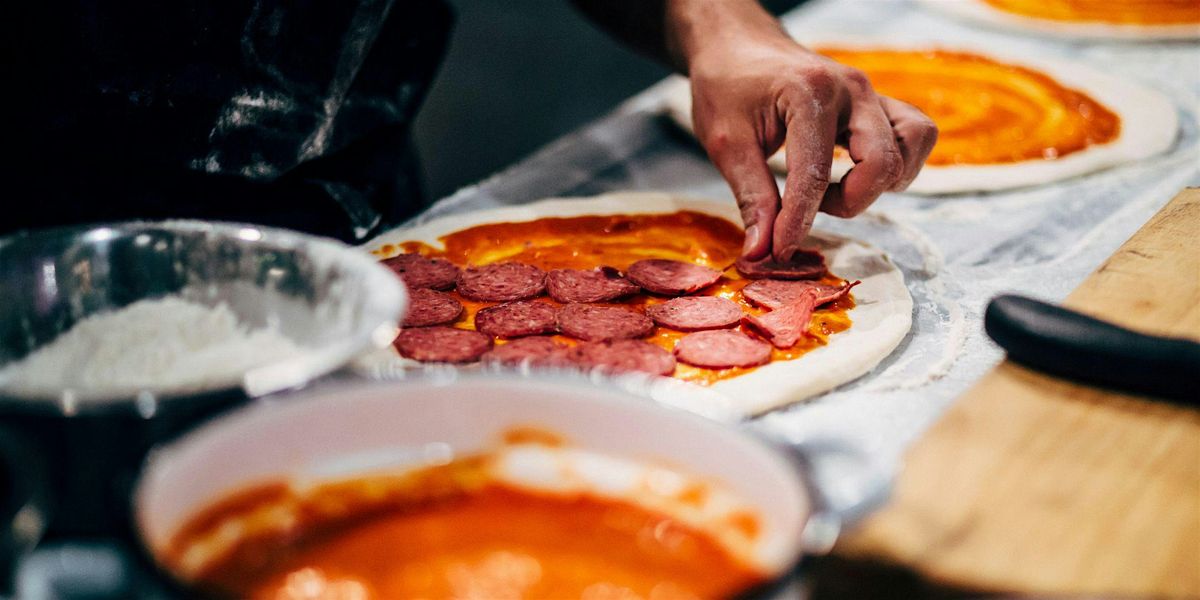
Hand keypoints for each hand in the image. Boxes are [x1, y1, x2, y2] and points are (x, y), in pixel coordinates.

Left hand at [685, 26, 935, 260]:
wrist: (738, 46)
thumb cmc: (727, 86)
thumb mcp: (725, 143)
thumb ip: (751, 198)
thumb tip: (761, 253)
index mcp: (808, 92)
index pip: (815, 173)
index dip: (798, 222)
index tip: (778, 251)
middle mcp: (852, 89)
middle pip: (882, 163)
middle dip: (848, 203)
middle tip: (807, 207)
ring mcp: (871, 93)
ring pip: (913, 145)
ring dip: (881, 182)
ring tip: (836, 188)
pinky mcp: (879, 103)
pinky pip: (915, 134)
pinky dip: (897, 163)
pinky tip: (856, 174)